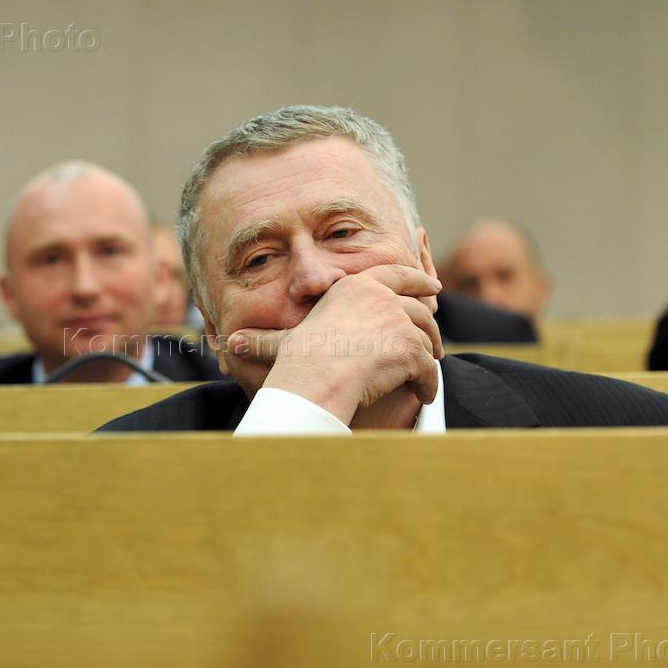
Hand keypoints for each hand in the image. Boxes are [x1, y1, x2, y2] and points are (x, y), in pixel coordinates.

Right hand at [227, 265, 442, 424]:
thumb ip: (267, 341)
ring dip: (429, 360)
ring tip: (425, 375)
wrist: (314, 380)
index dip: (417, 279)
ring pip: (426, 339)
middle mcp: (380, 296)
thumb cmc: (296, 364)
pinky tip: (424, 394)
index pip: (395, 273)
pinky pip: (428, 367)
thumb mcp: (284, 345)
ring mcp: (398, 320)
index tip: (431, 285)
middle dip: (430, 325)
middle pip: (418, 308)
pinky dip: (429, 383)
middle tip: (436, 342)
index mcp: (355, 287)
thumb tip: (230, 344)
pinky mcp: (410, 347)